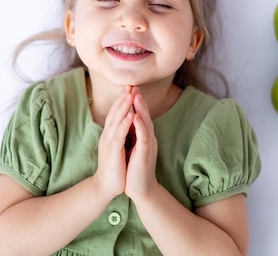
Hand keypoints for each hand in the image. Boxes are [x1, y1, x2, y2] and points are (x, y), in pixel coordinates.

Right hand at [93, 86, 133, 200]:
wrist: (106, 186)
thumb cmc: (114, 167)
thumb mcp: (117, 147)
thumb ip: (119, 134)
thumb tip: (124, 123)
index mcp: (110, 134)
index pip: (116, 113)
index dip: (122, 100)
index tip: (130, 88)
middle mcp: (107, 135)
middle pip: (115, 113)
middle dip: (122, 98)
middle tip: (130, 85)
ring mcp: (109, 143)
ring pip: (116, 121)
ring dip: (123, 107)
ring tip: (130, 94)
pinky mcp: (113, 152)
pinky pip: (119, 135)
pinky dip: (125, 124)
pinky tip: (131, 116)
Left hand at [124, 87, 158, 201]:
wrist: (141, 189)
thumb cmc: (135, 169)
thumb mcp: (134, 148)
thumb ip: (133, 135)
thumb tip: (129, 122)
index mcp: (143, 137)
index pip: (140, 116)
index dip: (136, 103)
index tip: (130, 89)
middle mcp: (148, 139)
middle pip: (144, 116)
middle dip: (139, 101)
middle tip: (134, 87)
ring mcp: (148, 146)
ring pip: (146, 124)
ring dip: (141, 110)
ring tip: (135, 97)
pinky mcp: (145, 154)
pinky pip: (143, 138)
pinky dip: (140, 127)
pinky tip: (135, 118)